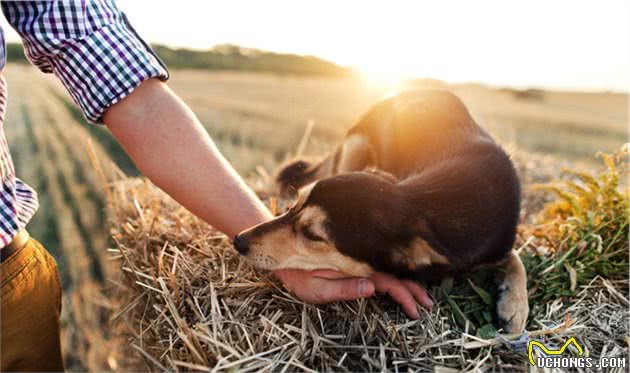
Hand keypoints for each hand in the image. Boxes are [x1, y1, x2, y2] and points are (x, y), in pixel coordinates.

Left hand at [273, 269, 432, 318]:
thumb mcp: (316, 286)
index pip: (389, 281)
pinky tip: (405, 281)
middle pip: (395, 274)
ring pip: (390, 270)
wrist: (281, 252)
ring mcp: (357, 261)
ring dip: (408, 282)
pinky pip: (379, 268)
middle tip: (429, 305)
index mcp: (356, 267)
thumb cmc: (297, 273)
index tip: (417, 310)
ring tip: (424, 296)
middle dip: (414, 290)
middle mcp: (360, 261)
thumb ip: (344, 288)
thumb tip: (373, 287)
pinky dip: (396, 275)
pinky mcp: (353, 263)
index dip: (405, 295)